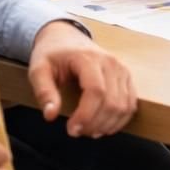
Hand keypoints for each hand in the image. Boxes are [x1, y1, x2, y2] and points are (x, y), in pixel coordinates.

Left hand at [28, 21, 135, 137]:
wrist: (66, 37)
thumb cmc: (52, 54)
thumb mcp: (38, 69)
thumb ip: (44, 92)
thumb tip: (50, 115)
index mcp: (89, 58)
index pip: (96, 91)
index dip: (86, 115)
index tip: (71, 130)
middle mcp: (111, 63)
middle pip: (112, 102)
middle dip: (95, 124)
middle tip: (77, 132)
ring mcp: (121, 69)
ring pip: (124, 106)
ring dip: (108, 124)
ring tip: (89, 131)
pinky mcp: (126, 77)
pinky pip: (130, 103)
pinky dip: (120, 120)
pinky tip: (104, 126)